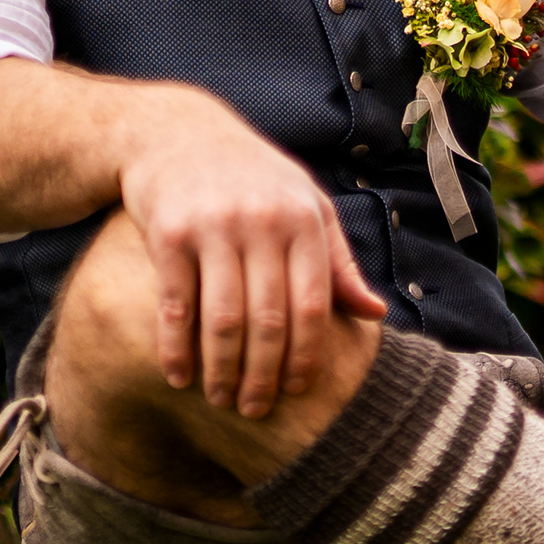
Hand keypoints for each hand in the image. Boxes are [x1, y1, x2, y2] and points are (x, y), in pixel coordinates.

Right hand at [116, 89, 385, 417]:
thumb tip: (375, 314)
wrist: (178, 133)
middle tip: (256, 409)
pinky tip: (179, 376)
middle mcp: (262, 222)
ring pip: (223, 318)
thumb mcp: (307, 207)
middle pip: (268, 320)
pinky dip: (176, 348)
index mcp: (305, 220)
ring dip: (222, 370)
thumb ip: (338, 262)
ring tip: (222, 400)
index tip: (298, 391)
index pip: (313, 304)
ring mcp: (214, 227)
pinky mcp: (168, 233)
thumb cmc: (255, 180)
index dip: (307, 355)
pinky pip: (176, 304)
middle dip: (263, 374)